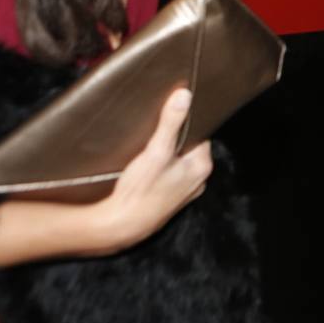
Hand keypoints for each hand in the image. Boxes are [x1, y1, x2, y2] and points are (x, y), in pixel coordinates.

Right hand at [94, 88, 212, 252]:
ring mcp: (184, 192)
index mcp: (202, 167)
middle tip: (156, 130)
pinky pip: (170, 177)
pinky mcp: (169, 201)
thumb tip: (184, 95)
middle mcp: (198, 181)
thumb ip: (171, 123)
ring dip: (167, 155)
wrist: (120, 226)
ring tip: (150, 149)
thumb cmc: (140, 191)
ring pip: (179, 163)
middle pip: (190, 148)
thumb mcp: (156, 151)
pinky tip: (146, 169)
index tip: (172, 114)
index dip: (186, 122)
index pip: (200, 133)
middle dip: (175, 139)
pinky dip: (161, 170)